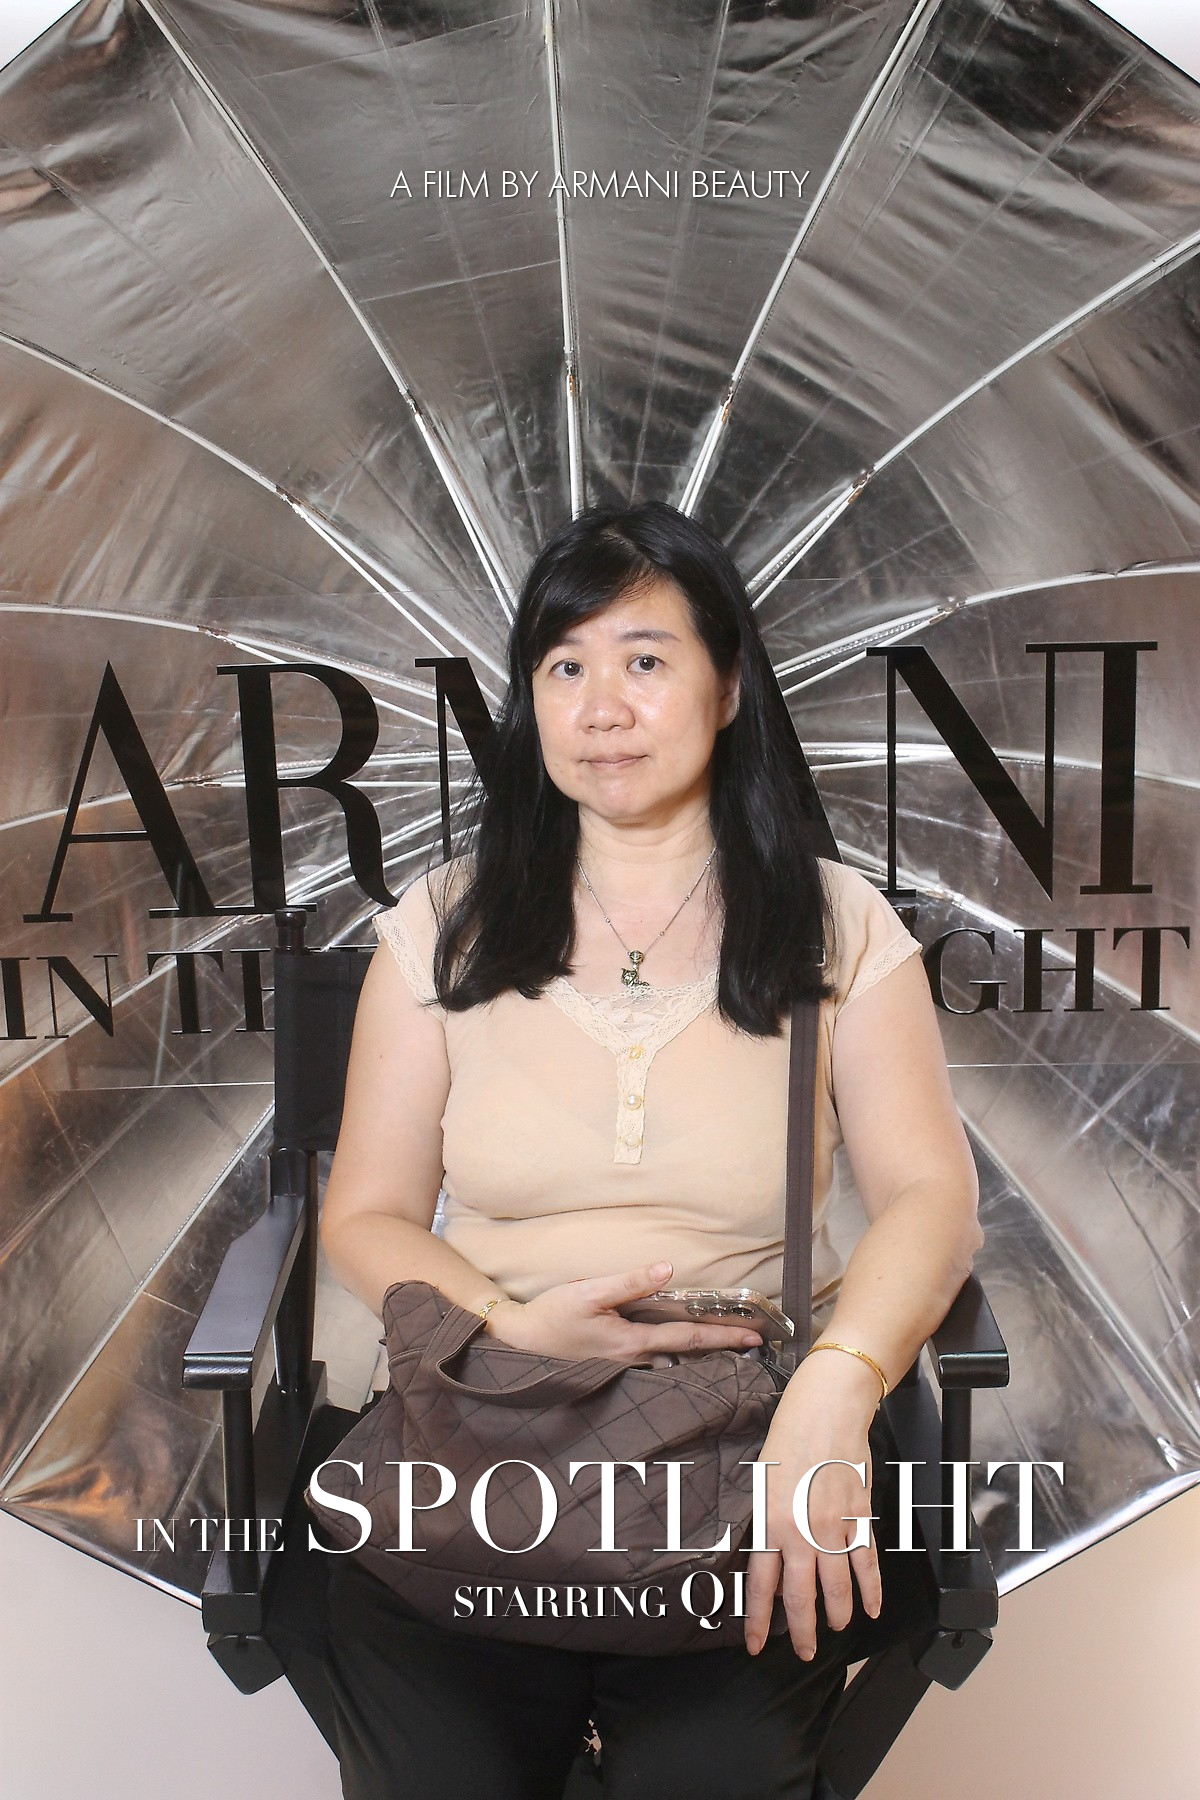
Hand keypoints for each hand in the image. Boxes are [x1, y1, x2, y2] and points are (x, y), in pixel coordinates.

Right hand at [481, 1261, 762, 1360]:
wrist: (521, 1342)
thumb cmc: (552, 1316)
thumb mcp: (588, 1292)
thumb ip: (628, 1283)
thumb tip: (666, 1269)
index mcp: (634, 1342)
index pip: (689, 1337)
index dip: (724, 1335)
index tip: (754, 1335)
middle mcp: (635, 1357)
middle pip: (688, 1350)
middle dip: (722, 1345)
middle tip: (755, 1342)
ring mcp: (625, 1360)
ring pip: (674, 1356)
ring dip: (702, 1349)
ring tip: (729, 1342)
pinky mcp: (615, 1356)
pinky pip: (657, 1355)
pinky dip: (678, 1348)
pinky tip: (683, 1343)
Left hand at [743, 1354, 882, 1658]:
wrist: (827, 1410)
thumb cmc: (789, 1439)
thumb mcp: (762, 1482)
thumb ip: (767, 1524)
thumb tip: (769, 1559)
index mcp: (770, 1522)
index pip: (763, 1585)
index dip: (760, 1621)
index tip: (757, 1646)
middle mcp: (801, 1532)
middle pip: (803, 1597)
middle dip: (803, 1631)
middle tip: (805, 1652)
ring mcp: (834, 1527)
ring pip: (837, 1587)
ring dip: (838, 1614)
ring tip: (836, 1630)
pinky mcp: (859, 1518)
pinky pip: (866, 1564)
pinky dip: (871, 1590)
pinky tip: (870, 1610)